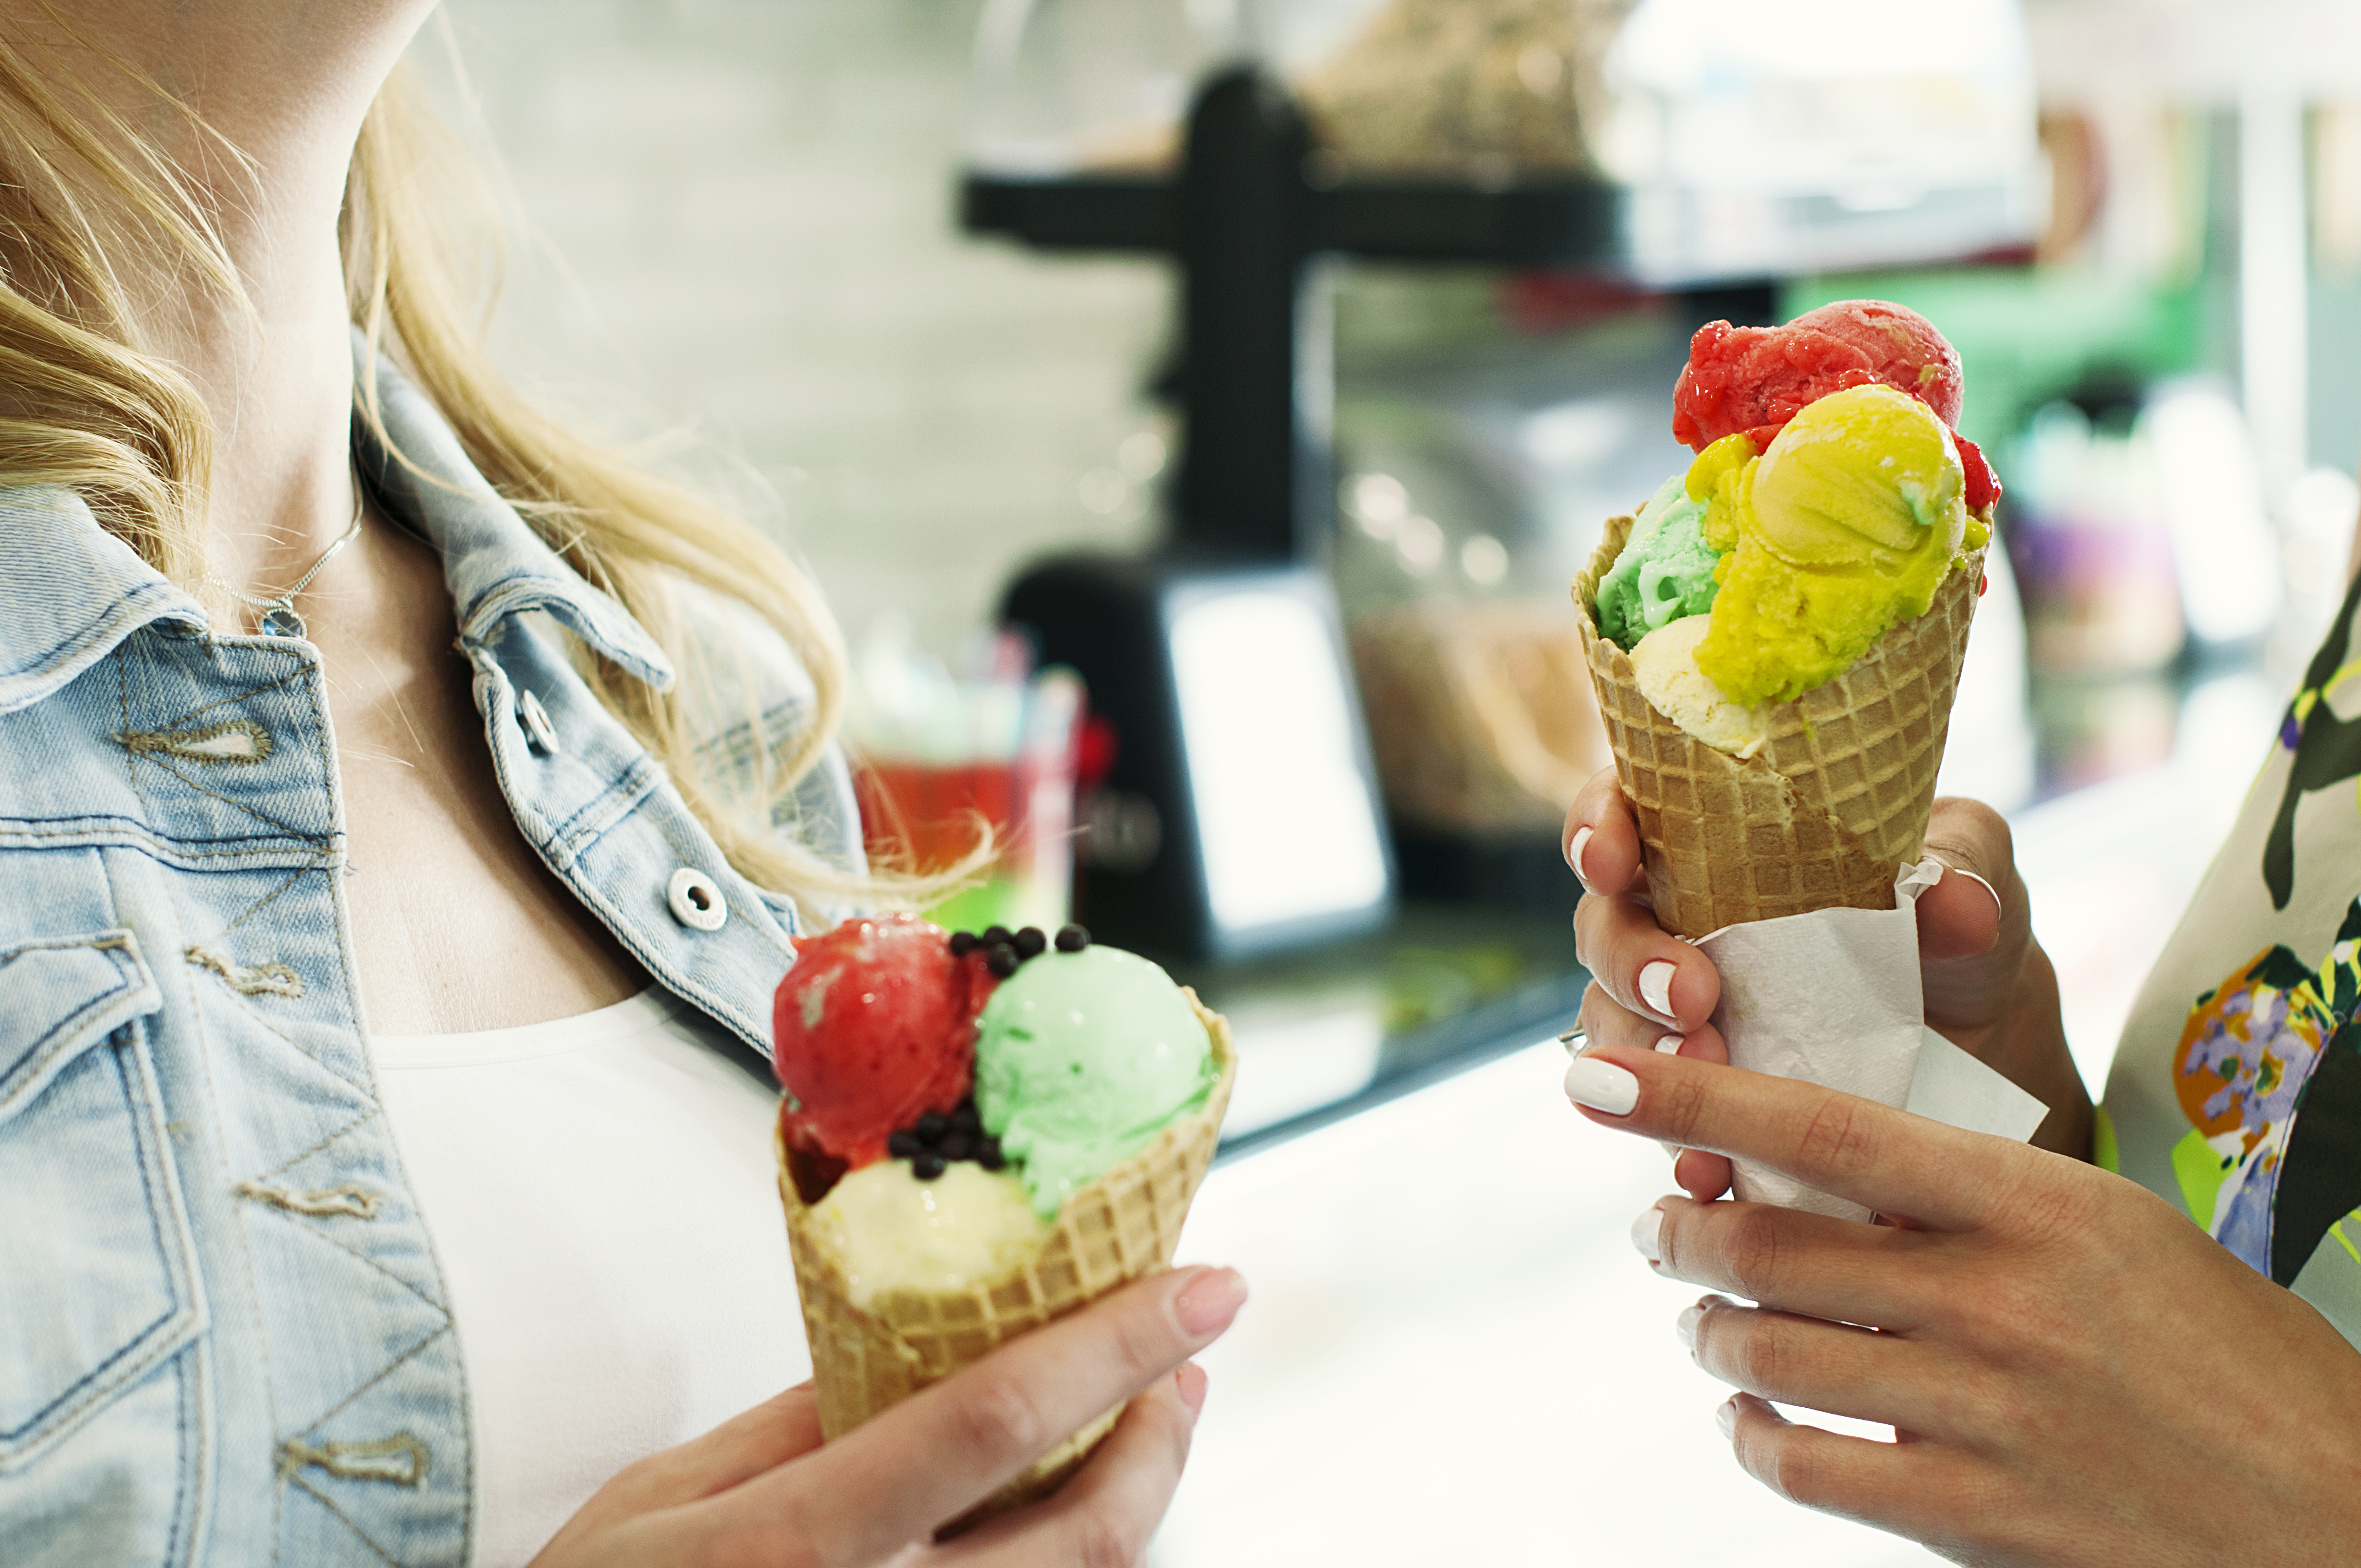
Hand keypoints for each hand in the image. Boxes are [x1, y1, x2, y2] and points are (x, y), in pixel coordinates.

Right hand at [529, 1264, 1246, 1566]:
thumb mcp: (662, 1497)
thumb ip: (796, 1421)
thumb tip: (921, 1342)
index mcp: (797, 1545)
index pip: (995, 1424)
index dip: (1116, 1346)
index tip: (1204, 1284)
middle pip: (1089, 1536)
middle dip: (1164, 1434)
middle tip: (1188, 1358)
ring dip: (1139, 1501)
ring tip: (1149, 1419)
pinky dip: (1075, 1561)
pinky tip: (1072, 1512)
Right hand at [1562, 767, 2092, 1197]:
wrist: (1988, 1059)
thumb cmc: (1962, 936)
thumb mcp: (1975, 879)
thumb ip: (1964, 867)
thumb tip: (1951, 898)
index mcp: (1718, 837)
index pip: (1628, 810)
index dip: (1599, 828)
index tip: (1611, 860)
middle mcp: (1678, 919)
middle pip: (1605, 926)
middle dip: (1630, 960)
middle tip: (1690, 995)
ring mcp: (1677, 1015)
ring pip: (1613, 1023)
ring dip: (1641, 1054)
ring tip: (1705, 1077)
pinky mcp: (1699, 1099)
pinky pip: (1661, 1121)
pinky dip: (1677, 1143)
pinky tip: (1708, 1169)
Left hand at [1563, 1044, 2360, 1565]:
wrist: (2334, 1517)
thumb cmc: (2224, 1357)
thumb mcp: (2115, 1234)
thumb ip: (1974, 1200)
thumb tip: (1825, 1173)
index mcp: (2039, 1204)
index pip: (1822, 1127)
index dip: (1692, 1096)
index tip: (1593, 1073)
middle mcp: (1997, 1300)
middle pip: (1767, 1244)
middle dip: (1681, 1228)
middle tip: (1659, 1224)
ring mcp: (1981, 1414)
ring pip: (1765, 1351)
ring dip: (1708, 1330)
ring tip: (1706, 1320)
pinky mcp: (1972, 1518)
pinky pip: (1802, 1465)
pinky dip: (1751, 1433)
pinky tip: (1753, 1417)